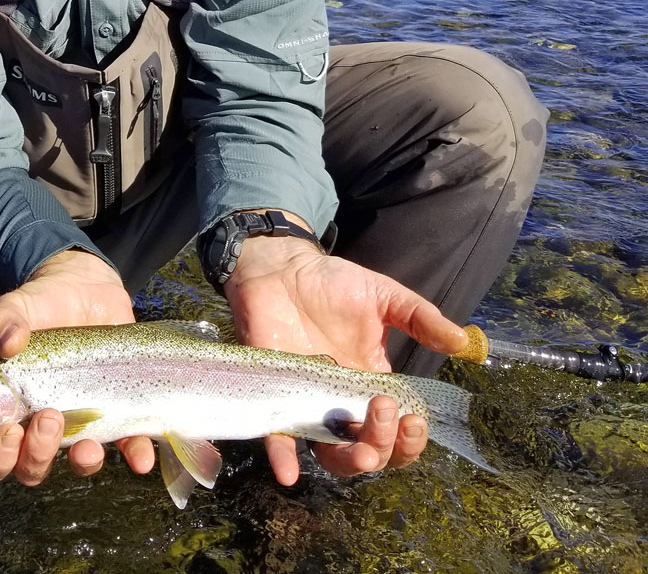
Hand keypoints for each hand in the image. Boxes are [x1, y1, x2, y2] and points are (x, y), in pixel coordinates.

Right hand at [0, 249, 155, 486]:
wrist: (85, 289)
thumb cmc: (41, 305)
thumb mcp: (16, 307)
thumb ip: (3, 320)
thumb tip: (7, 343)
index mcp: (9, 409)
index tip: (9, 430)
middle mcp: (42, 424)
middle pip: (32, 466)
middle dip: (38, 454)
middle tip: (48, 416)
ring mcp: (82, 420)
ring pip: (78, 460)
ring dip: (83, 460)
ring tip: (87, 445)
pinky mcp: (118, 410)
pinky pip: (128, 442)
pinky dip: (135, 454)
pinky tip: (141, 459)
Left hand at [222, 218, 468, 484]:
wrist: (281, 267)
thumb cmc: (332, 283)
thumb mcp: (383, 297)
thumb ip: (421, 318)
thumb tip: (464, 342)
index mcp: (372, 386)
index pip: (398, 433)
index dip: (410, 439)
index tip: (416, 420)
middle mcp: (342, 405)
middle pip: (370, 451)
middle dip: (385, 444)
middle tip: (384, 409)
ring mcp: (308, 404)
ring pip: (331, 455)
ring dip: (351, 461)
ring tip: (363, 451)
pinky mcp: (275, 395)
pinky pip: (277, 437)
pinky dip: (284, 458)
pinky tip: (290, 473)